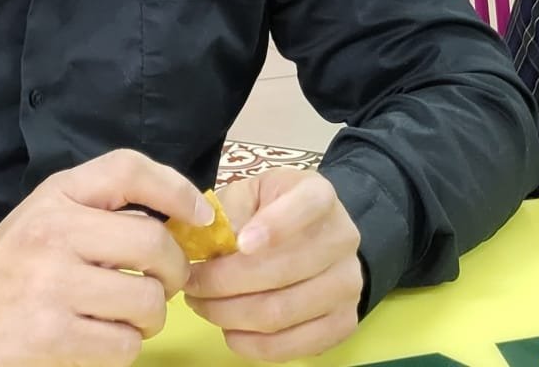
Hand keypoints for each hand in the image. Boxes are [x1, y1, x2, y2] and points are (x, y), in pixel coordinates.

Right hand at [0, 149, 214, 366]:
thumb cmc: (19, 263)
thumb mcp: (51, 213)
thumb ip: (104, 208)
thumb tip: (183, 218)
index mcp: (57, 194)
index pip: (127, 170)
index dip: (175, 188)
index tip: (200, 215)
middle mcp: (53, 230)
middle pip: (153, 243)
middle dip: (173, 271)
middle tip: (163, 282)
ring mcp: (52, 284)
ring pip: (147, 301)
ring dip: (147, 316)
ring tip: (124, 314)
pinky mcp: (52, 336)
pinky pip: (125, 344)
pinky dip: (123, 347)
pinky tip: (99, 338)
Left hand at [183, 169, 362, 361]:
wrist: (315, 236)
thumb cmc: (270, 209)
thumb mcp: (249, 194)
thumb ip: (228, 211)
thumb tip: (202, 243)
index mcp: (319, 195)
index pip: (305, 206)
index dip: (275, 225)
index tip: (240, 244)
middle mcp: (343, 238)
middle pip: (282, 270)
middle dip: (224, 282)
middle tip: (190, 283)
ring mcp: (349, 284)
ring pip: (283, 311)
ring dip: (231, 314)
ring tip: (202, 305)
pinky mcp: (345, 323)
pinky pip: (297, 345)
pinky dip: (256, 345)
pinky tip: (229, 331)